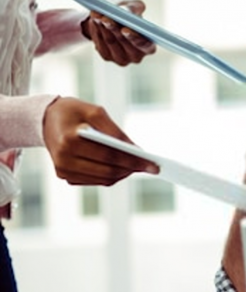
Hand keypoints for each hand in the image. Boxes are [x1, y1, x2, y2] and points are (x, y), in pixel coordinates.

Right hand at [42, 97, 157, 185]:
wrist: (45, 119)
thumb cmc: (73, 112)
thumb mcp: (95, 111)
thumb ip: (115, 131)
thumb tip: (135, 149)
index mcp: (70, 141)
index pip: (109, 156)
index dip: (133, 161)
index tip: (153, 164)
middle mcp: (64, 159)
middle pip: (107, 171)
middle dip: (132, 169)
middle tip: (152, 167)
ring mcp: (63, 170)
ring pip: (102, 179)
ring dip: (123, 174)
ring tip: (140, 166)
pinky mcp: (65, 175)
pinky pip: (94, 180)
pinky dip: (111, 175)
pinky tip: (124, 167)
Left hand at [84, 0, 155, 65]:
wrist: (114, 22)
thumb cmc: (129, 16)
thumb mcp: (134, 8)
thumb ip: (136, 7)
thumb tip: (128, 11)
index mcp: (149, 46)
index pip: (144, 44)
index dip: (134, 37)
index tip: (125, 29)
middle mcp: (136, 56)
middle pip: (124, 42)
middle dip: (114, 29)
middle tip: (106, 18)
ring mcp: (121, 58)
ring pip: (110, 41)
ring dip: (103, 27)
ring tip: (97, 15)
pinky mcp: (107, 56)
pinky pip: (100, 42)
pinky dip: (97, 30)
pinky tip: (94, 20)